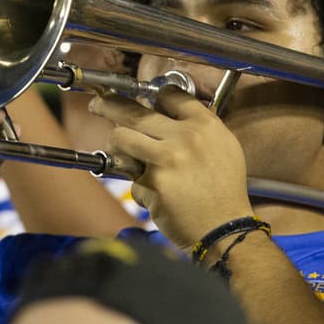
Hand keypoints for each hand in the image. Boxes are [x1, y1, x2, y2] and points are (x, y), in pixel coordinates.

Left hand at [90, 88, 252, 249]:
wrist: (225, 228)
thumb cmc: (225, 191)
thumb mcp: (224, 147)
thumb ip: (197, 128)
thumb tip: (167, 115)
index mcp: (205, 126)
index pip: (170, 95)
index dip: (152, 96)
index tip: (140, 98)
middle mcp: (184, 138)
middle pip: (135, 111)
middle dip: (109, 105)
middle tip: (98, 104)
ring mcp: (165, 160)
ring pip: (121, 137)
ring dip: (116, 144)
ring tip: (119, 150)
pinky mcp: (152, 184)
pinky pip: (132, 177)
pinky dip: (141, 187)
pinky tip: (157, 196)